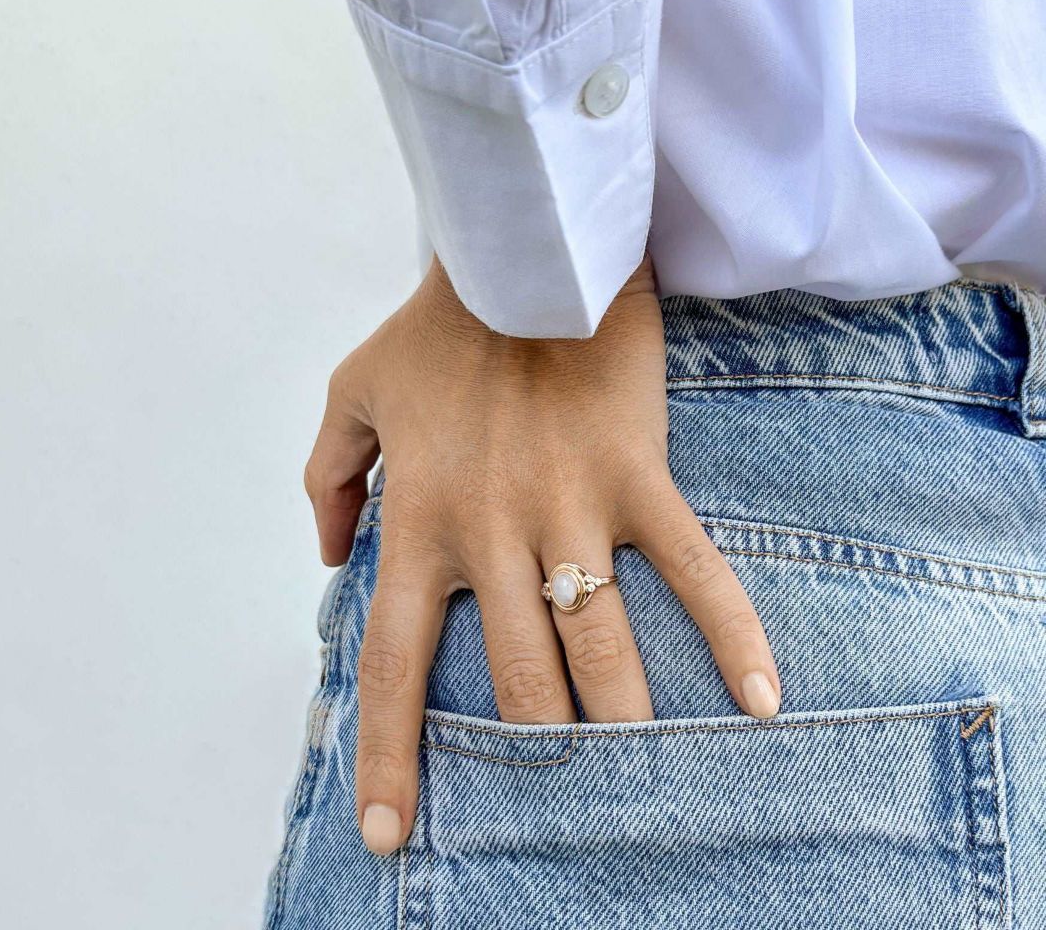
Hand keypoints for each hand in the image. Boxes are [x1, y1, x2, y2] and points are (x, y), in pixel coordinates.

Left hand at [303, 254, 780, 855]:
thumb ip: (328, 479)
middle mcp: (492, 533)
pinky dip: (733, 636)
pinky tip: (763, 701)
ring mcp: (570, 508)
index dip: (388, 757)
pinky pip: (695, 571)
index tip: (390, 835)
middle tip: (551, 790)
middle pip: (516, 682)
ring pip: (601, 650)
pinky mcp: (638, 477)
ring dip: (621, 725)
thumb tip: (330, 559)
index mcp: (418, 522)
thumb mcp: (353, 393)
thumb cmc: (434, 327)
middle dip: (535, 750)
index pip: (394, 665)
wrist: (525, 257)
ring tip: (638, 780)